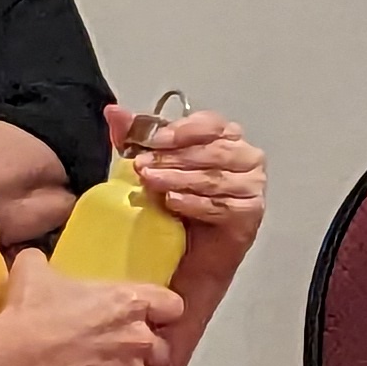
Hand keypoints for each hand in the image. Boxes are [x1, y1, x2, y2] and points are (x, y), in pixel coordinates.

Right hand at [0, 247, 181, 365]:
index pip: (172, 307)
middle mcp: (139, 338)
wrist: (13, 363)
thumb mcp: (33, 271)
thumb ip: (45, 262)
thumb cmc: (26, 317)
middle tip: (119, 351)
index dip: (161, 313)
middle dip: (144, 350)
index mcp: (128, 302)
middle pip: (161, 347)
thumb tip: (36, 260)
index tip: (148, 317)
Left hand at [126, 107, 264, 235]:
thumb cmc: (177, 204)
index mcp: (227, 137)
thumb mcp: (151, 165)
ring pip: (214, 177)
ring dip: (179, 178)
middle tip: (143, 165)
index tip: (153, 140)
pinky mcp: (249, 214)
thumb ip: (136, 137)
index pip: (211, 124)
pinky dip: (194, 203)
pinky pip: (220, 205)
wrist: (188, 253)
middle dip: (174, 157)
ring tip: (152, 182)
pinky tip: (173, 202)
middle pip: (213, 150)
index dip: (181, 130)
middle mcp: (246, 157)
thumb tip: (114, 112)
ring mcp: (252, 186)